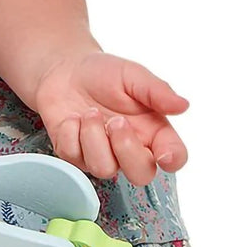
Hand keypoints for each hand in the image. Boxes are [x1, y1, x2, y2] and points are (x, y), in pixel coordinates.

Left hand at [34, 50, 188, 185]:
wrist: (64, 72)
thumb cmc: (103, 75)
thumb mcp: (132, 75)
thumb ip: (156, 91)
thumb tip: (182, 105)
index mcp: (153, 130)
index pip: (173, 157)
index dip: (172, 160)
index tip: (164, 155)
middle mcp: (130, 149)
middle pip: (141, 175)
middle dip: (127, 149)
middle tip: (115, 121)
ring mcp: (102, 157)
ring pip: (104, 169)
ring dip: (94, 137)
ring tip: (89, 112)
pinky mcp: (76, 158)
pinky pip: (74, 157)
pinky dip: (71, 133)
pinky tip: (72, 119)